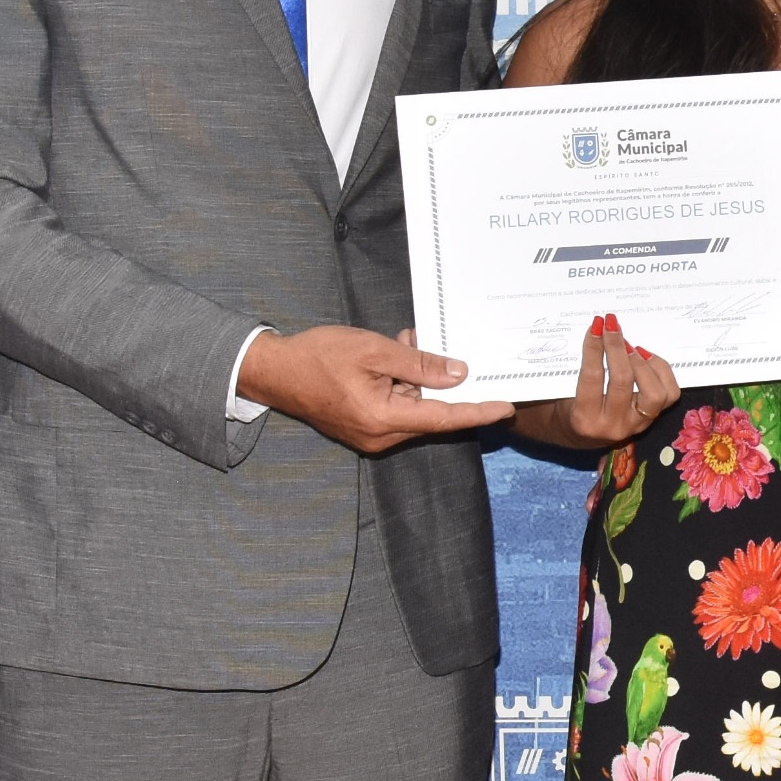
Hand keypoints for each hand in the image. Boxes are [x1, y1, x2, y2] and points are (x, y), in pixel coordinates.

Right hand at [238, 323, 515, 454]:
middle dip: (437, 380)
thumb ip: (419, 365)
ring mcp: (372, 436)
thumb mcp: (374, 351)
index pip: (444, 418)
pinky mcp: (365, 429)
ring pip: (413, 407)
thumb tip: (458, 374)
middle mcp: (381, 436)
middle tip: (431, 346)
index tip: (506, 408)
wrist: (274, 372)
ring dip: (415, 378)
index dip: (478, 411)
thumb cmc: (319, 356)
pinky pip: (396, 408)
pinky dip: (400, 385)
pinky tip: (393, 358)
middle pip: (430, 412)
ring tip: (404, 343)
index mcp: (384, 419)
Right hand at [514, 317, 682, 452]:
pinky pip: (669, 394)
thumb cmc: (571, 407)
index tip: (596, 325)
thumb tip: (598, 330)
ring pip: (653, 392)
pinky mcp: (652, 420)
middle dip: (617, 348)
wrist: (584, 436)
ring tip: (630, 346)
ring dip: (642, 362)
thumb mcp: (565, 393)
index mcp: (585, 419)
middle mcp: (614, 425)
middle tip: (612, 327)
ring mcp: (636, 424)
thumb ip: (580, 367)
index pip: (592, 377)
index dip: (594, 348)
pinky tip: (646, 358)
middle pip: (622, 381)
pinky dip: (660, 371)